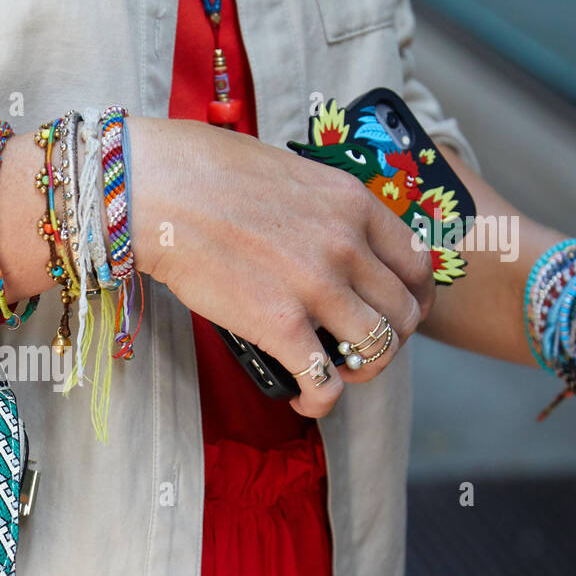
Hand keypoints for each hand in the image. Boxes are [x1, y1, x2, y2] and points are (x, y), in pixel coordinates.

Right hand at [128, 118, 433, 416]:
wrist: (158, 191)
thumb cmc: (205, 173)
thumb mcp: (290, 174)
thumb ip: (323, 209)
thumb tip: (325, 237)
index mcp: (353, 204)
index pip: (417, 263)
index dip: (413, 298)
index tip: (393, 311)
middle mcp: (347, 246)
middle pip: (405, 313)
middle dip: (390, 339)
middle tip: (359, 347)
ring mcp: (317, 287)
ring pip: (378, 350)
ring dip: (362, 371)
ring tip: (334, 374)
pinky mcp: (280, 324)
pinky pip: (324, 382)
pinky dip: (321, 401)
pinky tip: (305, 401)